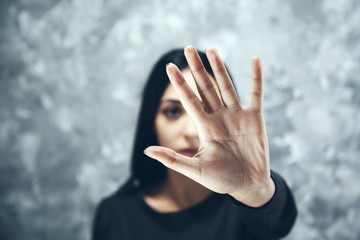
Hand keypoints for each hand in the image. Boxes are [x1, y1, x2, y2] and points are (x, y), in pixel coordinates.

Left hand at [144, 46, 274, 206]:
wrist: (247, 185)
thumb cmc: (221, 179)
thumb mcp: (195, 170)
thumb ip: (172, 159)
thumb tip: (146, 151)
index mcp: (204, 127)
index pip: (190, 100)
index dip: (180, 84)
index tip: (169, 67)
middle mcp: (219, 116)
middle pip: (206, 88)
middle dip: (197, 69)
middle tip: (188, 48)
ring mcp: (237, 115)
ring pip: (226, 86)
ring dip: (219, 68)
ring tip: (210, 49)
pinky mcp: (255, 118)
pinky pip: (256, 94)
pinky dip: (256, 78)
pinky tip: (255, 59)